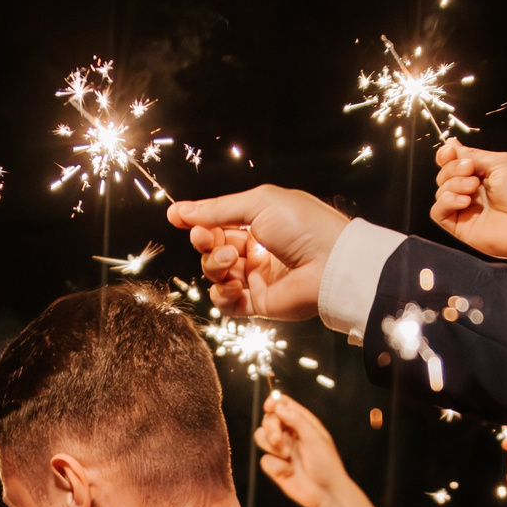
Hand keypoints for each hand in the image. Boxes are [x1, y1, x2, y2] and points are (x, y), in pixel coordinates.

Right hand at [166, 184, 353, 320]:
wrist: (331, 262)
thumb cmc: (303, 225)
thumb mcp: (258, 203)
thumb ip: (217, 209)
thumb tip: (180, 210)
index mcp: (260, 222)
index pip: (218, 222)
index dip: (198, 220)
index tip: (176, 216)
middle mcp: (256, 250)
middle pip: (212, 248)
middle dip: (204, 242)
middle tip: (205, 237)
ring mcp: (256, 277)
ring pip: (215, 275)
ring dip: (214, 265)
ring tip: (230, 259)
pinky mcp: (258, 303)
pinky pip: (226, 303)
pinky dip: (222, 294)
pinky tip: (233, 284)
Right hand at [254, 391, 387, 506]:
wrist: (326, 494)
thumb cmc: (326, 465)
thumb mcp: (315, 438)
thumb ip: (296, 420)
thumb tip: (278, 406)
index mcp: (302, 424)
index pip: (283, 405)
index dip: (274, 402)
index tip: (269, 407)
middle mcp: (290, 435)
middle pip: (268, 419)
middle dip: (270, 427)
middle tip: (278, 438)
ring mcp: (281, 451)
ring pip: (261, 437)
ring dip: (270, 445)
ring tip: (286, 455)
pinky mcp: (275, 467)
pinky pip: (264, 460)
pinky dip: (276, 466)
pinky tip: (289, 472)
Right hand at [429, 140, 506, 264]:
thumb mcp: (500, 162)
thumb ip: (473, 154)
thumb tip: (452, 144)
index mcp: (483, 173)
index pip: (454, 161)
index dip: (447, 155)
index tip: (450, 151)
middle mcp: (472, 190)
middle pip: (444, 174)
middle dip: (453, 168)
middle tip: (471, 171)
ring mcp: (465, 208)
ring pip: (441, 190)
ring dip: (454, 184)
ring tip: (473, 188)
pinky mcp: (460, 225)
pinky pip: (438, 211)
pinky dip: (446, 201)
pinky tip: (464, 201)